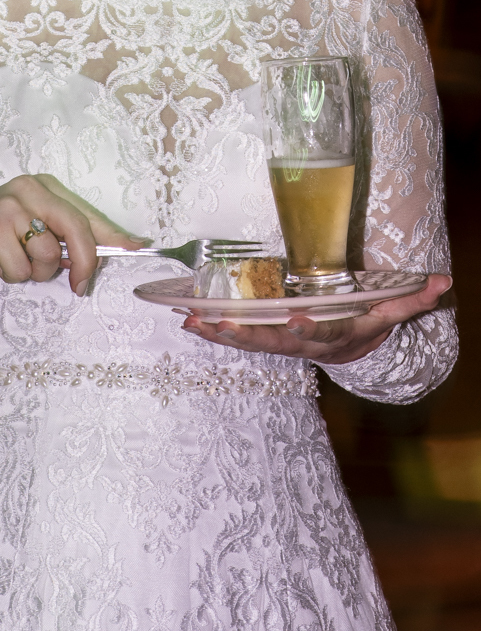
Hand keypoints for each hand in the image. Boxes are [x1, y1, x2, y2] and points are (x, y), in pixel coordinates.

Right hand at [0, 173, 143, 295]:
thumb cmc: (0, 233)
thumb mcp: (36, 225)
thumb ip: (68, 235)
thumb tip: (118, 247)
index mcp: (45, 187)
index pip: (86, 213)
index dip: (113, 235)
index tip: (135, 248)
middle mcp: (30, 190)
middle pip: (75, 229)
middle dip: (84, 263)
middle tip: (80, 286)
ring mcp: (10, 207)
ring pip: (48, 255)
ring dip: (35, 271)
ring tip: (17, 261)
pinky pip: (21, 269)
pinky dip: (12, 275)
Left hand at [182, 273, 452, 363]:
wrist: (352, 348)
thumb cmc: (366, 319)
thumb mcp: (390, 309)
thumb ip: (412, 297)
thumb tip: (442, 281)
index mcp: (334, 334)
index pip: (321, 333)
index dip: (307, 329)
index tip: (293, 319)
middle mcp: (304, 342)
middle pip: (273, 343)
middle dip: (247, 336)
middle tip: (222, 324)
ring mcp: (281, 343)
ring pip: (248, 343)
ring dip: (220, 334)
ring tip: (193, 323)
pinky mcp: (263, 338)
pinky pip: (235, 338)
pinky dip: (212, 331)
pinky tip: (188, 322)